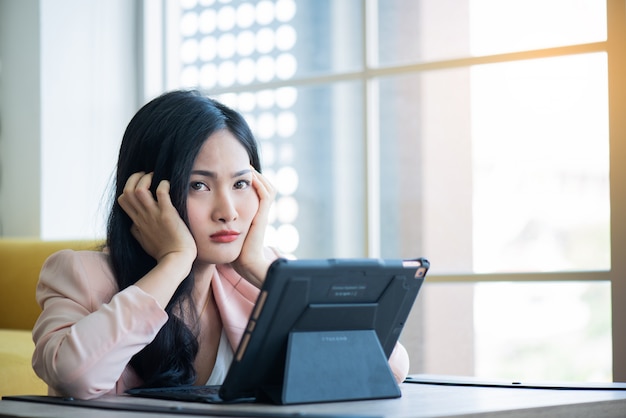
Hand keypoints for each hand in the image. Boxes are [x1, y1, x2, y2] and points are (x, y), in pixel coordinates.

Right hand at [117, 172, 196, 267]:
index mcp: (137, 222)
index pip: (122, 200)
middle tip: (145, 175)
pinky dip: (163, 184)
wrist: (176, 260)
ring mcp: (154, 215)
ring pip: (139, 190)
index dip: (128, 188)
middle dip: (134, 178)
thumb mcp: (144, 241)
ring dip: (145, 179)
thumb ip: (137, 232)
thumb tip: (132, 226)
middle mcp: (142, 217)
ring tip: (155, 176)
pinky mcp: (167, 214)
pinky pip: (161, 193)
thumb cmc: (163, 252)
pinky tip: (167, 184)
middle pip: (126, 192)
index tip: (139, 185)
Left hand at [230, 167, 275, 286]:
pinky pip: (265, 194)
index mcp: (253, 215)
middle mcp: (259, 212)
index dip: (248, 181)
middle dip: (254, 175)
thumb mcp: (225, 233)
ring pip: (267, 187)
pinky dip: (259, 183)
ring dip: (257, 176)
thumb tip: (204, 217)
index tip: (235, 172)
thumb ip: (220, 223)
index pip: (255, 192)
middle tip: (243, 163)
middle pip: (264, 186)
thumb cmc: (233, 252)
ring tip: (247, 166)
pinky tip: (249, 176)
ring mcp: (262, 213)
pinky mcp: (263, 215)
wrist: (245, 264)